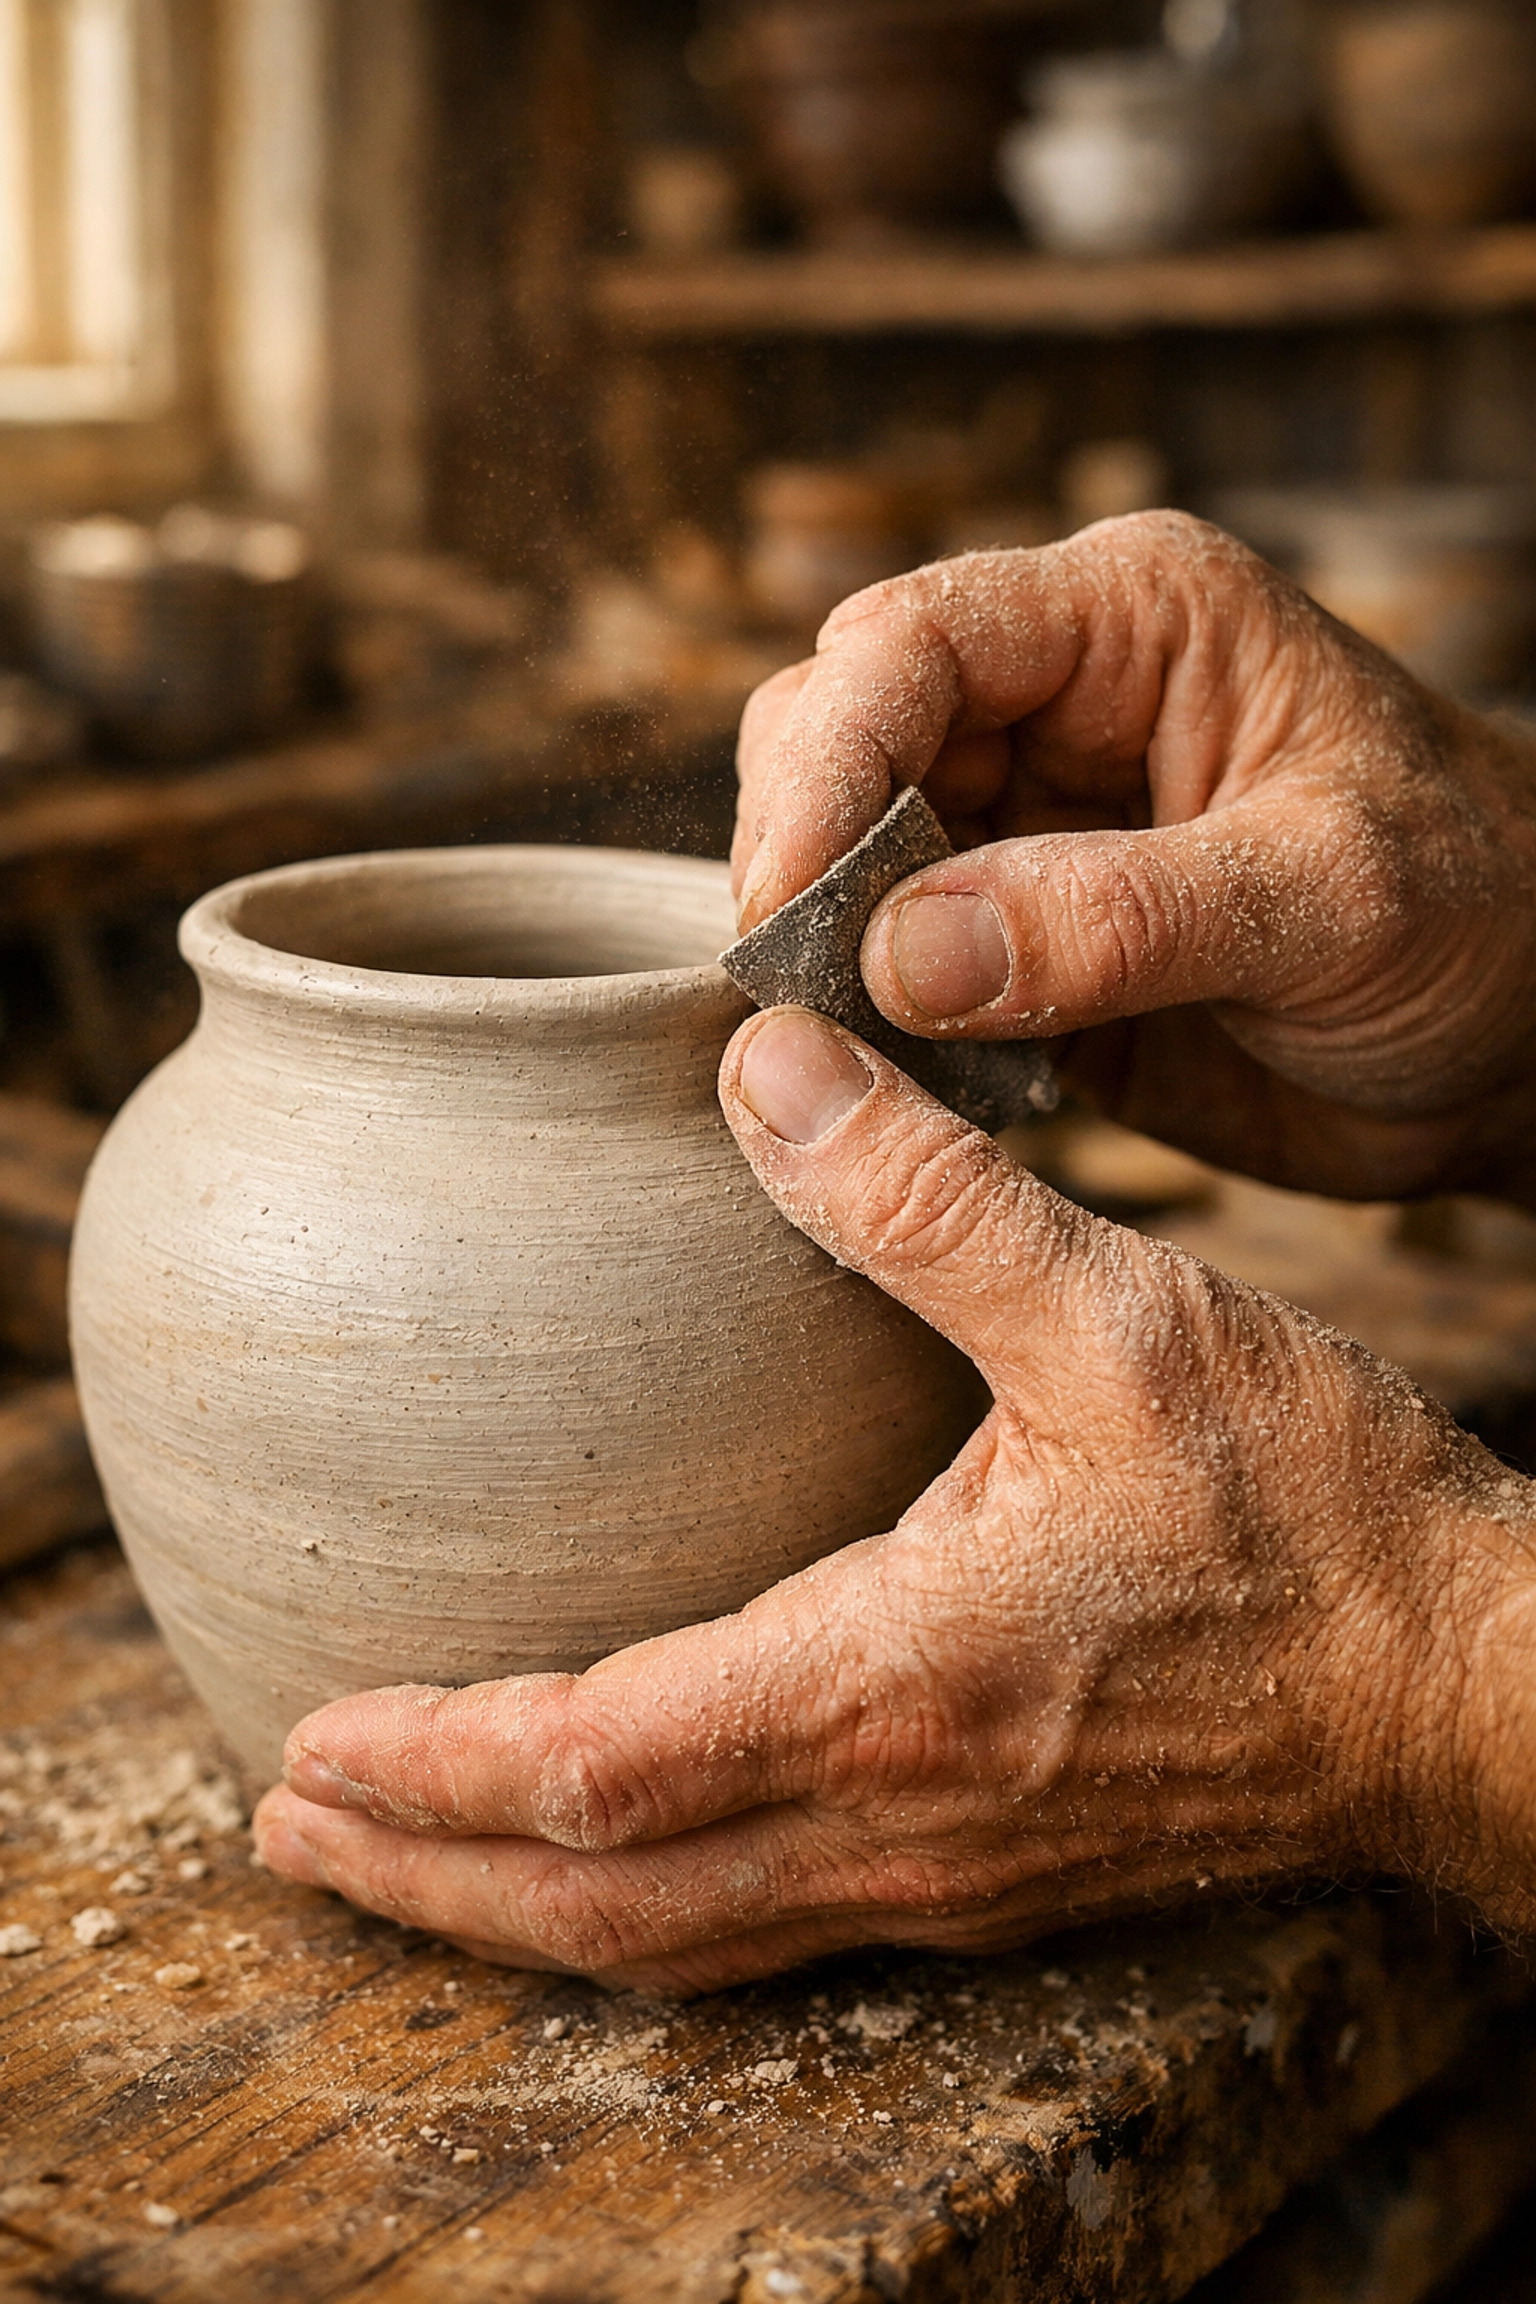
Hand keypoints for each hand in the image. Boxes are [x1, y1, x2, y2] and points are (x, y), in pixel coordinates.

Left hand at [252, 1008, 1535, 1991]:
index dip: (438, 1760)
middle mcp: (895, 1815)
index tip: (311, 1735)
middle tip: (282, 1816)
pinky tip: (597, 1857)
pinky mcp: (985, 1881)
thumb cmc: (1313, 1513)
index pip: (601, 1765)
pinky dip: (632, 1908)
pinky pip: (759, 1926)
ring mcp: (940, 1875)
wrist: (1464, 1683)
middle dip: (424, 1869)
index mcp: (899, 1683)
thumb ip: (932, 1200)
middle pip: (598, 1900)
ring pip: (672, 1938)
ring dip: (510, 1906)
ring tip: (391, 1854)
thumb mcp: (1124, 1317)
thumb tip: (768, 1069)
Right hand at [733, 515, 1535, 1205]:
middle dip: (805, 852)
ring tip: (854, 1044)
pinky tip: (899, 1080)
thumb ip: (1118, 918)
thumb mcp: (1329, 901)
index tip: (787, 901)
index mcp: (1135, 622)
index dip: (825, 761)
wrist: (1521, 1042)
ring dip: (823, 948)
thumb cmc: (1482, 916)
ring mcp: (1025, 829)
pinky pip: (883, 971)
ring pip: (840, 854)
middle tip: (807, 986)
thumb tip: (900, 953)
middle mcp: (1058, 705)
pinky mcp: (1013, 946)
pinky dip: (865, 1027)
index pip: (910, 642)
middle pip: (837, 732)